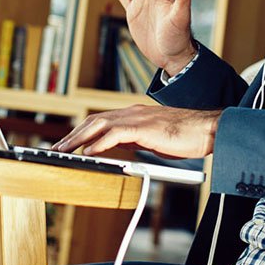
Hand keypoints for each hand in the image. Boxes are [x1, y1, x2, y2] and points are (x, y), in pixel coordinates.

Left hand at [52, 105, 222, 158]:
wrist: (208, 130)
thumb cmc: (185, 136)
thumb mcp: (152, 140)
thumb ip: (133, 141)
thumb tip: (115, 150)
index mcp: (133, 115)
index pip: (99, 121)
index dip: (80, 131)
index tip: (66, 143)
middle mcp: (132, 113)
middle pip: (93, 121)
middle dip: (73, 135)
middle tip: (56, 149)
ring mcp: (138, 118)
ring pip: (99, 125)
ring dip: (79, 139)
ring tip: (64, 151)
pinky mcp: (145, 128)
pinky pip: (116, 134)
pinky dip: (100, 143)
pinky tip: (89, 152)